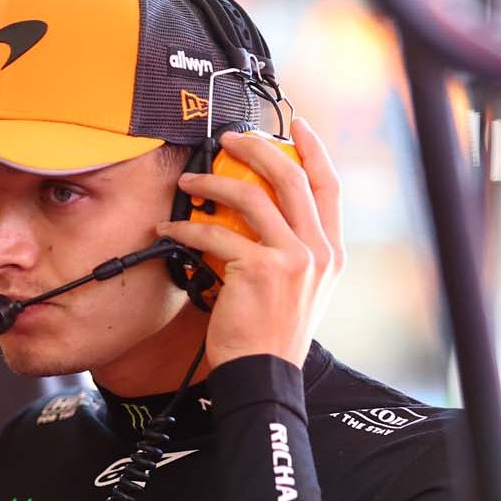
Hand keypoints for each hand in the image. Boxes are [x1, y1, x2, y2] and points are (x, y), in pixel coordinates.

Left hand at [160, 117, 344, 368]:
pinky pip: (216, 235)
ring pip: (252, 198)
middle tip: (228, 140)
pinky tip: (169, 229)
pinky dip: (187, 228)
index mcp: (330, 252)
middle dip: (256, 149)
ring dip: (213, 184)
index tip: (298, 126)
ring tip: (188, 182)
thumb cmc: (271, 334)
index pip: (329, 187)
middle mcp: (318, 251)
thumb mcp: (300, 288)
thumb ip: (291, 250)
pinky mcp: (259, 270)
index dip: (314, 151)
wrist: (264, 374)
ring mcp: (293, 259)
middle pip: (291, 179)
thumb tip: (260, 214)